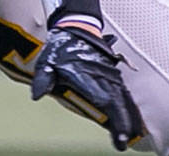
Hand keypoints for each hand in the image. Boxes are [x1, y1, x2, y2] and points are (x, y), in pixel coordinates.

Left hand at [30, 25, 142, 150]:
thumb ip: (43, 79)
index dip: (115, 120)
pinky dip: (128, 105)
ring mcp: (110, 75)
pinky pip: (123, 92)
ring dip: (129, 116)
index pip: (105, 102)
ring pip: (124, 99)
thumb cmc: (61, 47)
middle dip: (124, 123)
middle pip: (118, 104)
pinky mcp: (113, 75)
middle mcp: (102, 77)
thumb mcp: (47, 61)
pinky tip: (132, 118)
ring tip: (133, 134)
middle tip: (125, 140)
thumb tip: (36, 95)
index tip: (119, 136)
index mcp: (86, 76)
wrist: (77, 28)